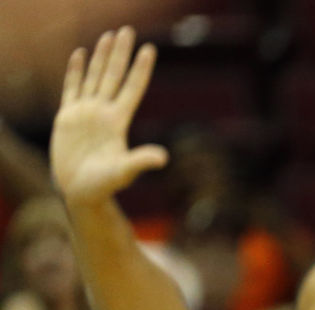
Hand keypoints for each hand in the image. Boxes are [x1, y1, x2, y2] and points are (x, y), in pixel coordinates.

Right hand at [50, 28, 169, 206]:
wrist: (79, 192)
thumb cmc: (103, 186)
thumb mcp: (123, 172)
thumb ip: (140, 161)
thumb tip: (163, 158)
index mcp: (118, 122)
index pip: (132, 88)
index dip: (140, 69)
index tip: (150, 49)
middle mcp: (104, 112)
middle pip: (113, 75)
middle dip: (120, 53)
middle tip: (127, 30)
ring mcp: (86, 112)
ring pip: (94, 77)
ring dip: (100, 57)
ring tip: (108, 36)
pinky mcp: (68, 116)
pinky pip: (72, 88)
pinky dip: (75, 71)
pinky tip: (80, 54)